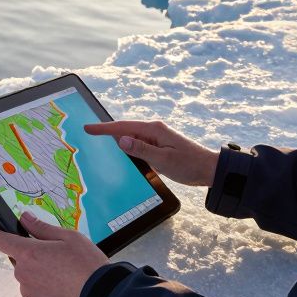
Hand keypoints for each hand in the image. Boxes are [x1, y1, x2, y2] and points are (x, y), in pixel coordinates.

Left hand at [0, 212, 107, 296]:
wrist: (100, 296)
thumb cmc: (87, 265)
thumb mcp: (68, 236)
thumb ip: (41, 227)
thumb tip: (24, 218)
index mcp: (29, 253)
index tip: (1, 226)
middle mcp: (23, 272)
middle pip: (15, 255)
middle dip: (28, 249)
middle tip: (52, 248)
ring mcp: (27, 288)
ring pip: (25, 270)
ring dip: (36, 265)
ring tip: (61, 266)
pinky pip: (31, 284)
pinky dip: (41, 279)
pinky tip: (60, 278)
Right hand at [84, 120, 217, 185]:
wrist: (209, 169)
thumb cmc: (189, 164)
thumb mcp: (163, 159)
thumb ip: (141, 149)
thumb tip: (121, 140)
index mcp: (154, 130)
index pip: (123, 127)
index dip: (104, 128)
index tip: (88, 128)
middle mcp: (154, 130)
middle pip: (125, 130)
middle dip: (106, 132)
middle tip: (87, 134)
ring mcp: (156, 138)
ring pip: (131, 138)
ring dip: (117, 140)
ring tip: (98, 141)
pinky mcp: (159, 147)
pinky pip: (138, 145)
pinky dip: (128, 148)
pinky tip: (121, 153)